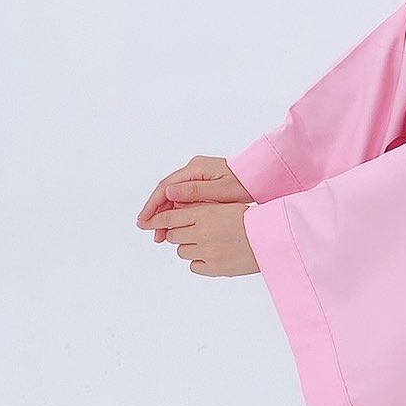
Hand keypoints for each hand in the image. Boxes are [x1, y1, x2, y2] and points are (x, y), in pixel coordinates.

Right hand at [136, 155, 252, 243]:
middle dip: (157, 214)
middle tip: (152, 234)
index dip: (152, 205)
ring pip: (174, 197)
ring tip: (162, 236)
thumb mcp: (221, 190)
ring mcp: (197, 176)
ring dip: (166, 215)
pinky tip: (175, 226)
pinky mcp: (203, 183)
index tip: (144, 221)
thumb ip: (194, 192)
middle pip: (167, 192)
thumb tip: (169, 193)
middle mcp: (193, 170)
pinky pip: (184, 198)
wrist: (261, 175)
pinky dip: (178, 212)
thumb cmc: (245, 181)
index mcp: (195, 169)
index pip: (165, 187)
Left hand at [137, 201, 259, 276]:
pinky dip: (200, 261)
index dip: (156, 219)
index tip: (145, 222)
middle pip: (173, 235)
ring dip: (190, 247)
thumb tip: (178, 213)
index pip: (170, 216)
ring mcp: (206, 251)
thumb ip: (202, 209)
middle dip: (179, 233)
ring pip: (182, 251)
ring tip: (209, 243)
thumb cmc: (252, 219)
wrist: (271, 237)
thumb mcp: (225, 206)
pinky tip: (214, 255)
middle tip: (193, 232)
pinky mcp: (213, 268)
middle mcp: (201, 232)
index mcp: (205, 213)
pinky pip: (194, 266)